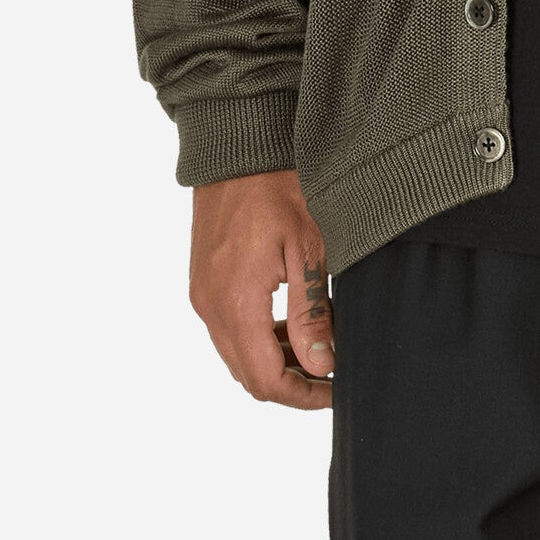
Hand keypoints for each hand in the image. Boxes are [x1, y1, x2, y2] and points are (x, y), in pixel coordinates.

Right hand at [190, 169, 333, 409]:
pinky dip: (258, 337)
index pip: (265, 380)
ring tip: (319, 341)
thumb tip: (320, 366)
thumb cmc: (278, 184)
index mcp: (235, 303)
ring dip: (275, 360)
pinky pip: (228, 329)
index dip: (303, 396)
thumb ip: (311, 311)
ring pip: (237, 354)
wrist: (236, 143)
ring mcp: (202, 294)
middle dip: (291, 382)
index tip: (337, 389)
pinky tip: (291, 319)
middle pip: (247, 375)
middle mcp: (210, 306)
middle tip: (333, 370)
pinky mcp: (202, 281)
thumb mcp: (308, 245)